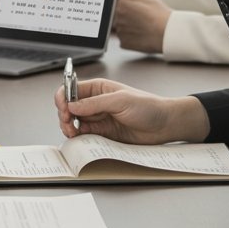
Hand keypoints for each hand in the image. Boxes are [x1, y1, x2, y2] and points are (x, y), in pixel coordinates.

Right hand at [54, 78, 209, 143]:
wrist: (165, 125)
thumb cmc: (148, 106)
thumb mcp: (120, 100)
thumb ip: (95, 103)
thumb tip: (73, 105)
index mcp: (98, 88)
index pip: (71, 90)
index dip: (63, 98)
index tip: (64, 109)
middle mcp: (95, 103)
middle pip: (69, 108)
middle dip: (65, 116)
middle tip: (69, 124)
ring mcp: (99, 119)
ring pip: (75, 123)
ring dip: (70, 128)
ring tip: (73, 133)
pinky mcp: (104, 133)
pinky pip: (85, 135)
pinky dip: (79, 138)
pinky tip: (81, 139)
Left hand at [112, 0, 170, 53]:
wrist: (169, 33)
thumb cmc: (162, 16)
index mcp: (123, 1)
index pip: (121, 3)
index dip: (131, 8)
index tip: (139, 11)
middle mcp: (118, 14)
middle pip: (120, 16)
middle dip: (129, 18)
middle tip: (142, 21)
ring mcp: (119, 29)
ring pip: (122, 28)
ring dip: (130, 29)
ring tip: (144, 29)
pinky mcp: (123, 42)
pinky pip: (125, 39)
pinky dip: (132, 39)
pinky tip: (143, 36)